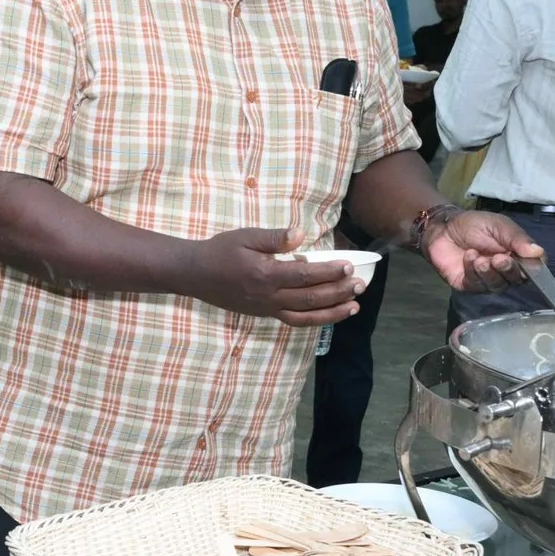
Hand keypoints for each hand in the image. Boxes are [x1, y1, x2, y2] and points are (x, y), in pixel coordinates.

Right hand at [189, 227, 364, 325]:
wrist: (195, 274)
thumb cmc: (220, 251)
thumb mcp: (245, 236)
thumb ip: (274, 238)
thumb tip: (300, 234)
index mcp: (265, 275)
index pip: (305, 276)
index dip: (329, 272)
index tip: (348, 266)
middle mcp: (268, 296)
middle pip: (310, 298)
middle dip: (338, 292)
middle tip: (360, 286)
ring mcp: (266, 308)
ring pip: (305, 315)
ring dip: (332, 312)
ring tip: (354, 307)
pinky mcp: (264, 314)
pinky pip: (294, 321)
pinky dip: (314, 320)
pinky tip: (329, 314)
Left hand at [424, 207, 541, 291]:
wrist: (443, 228)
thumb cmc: (474, 225)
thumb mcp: (499, 225)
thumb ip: (517, 239)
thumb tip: (538, 252)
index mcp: (518, 256)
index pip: (534, 268)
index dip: (533, 268)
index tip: (526, 261)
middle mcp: (506, 271)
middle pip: (516, 279)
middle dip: (508, 269)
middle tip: (499, 258)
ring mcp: (488, 280)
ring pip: (497, 285)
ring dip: (489, 272)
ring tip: (479, 258)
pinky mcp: (470, 285)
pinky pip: (477, 285)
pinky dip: (473, 271)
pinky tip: (468, 257)